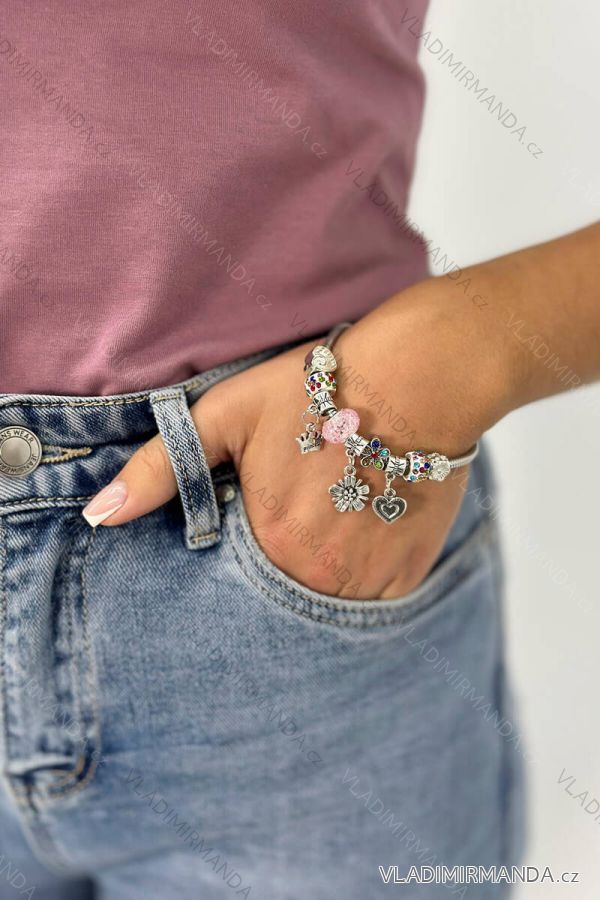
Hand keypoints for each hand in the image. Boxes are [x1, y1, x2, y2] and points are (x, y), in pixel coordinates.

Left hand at [82, 280, 505, 599]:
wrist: (419, 378)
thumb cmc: (317, 390)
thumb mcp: (226, 415)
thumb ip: (161, 468)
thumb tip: (99, 516)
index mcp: (270, 543)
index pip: (229, 586)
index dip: (235, 551)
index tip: (250, 518)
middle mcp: (319, 576)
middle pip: (277, 597)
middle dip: (273, 565)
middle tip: (294, 513)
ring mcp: (368, 581)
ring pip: (323, 603)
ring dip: (315, 574)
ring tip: (325, 519)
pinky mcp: (407, 575)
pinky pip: (370, 601)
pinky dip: (357, 575)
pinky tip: (357, 528)